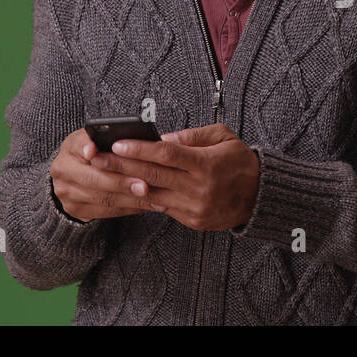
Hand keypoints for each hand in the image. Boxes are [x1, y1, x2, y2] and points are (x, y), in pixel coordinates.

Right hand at [49, 127, 169, 221]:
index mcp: (69, 148)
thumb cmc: (95, 150)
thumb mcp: (96, 138)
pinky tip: (144, 205)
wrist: (75, 174)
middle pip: (94, 179)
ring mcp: (66, 193)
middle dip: (122, 183)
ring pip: (102, 199)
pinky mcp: (75, 209)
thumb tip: (118, 143)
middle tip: (145, 186)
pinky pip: (106, 211)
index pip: (80, 147)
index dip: (88, 149)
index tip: (96, 151)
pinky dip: (128, 208)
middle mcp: (62, 170)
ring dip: (130, 200)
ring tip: (152, 198)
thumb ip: (105, 137)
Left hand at [88, 123, 260, 230]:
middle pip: (153, 175)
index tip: (118, 143)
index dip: (140, 149)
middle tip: (97, 158)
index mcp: (207, 164)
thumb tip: (163, 139)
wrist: (258, 196)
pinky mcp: (192, 220)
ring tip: (105, 174)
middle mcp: (199, 188)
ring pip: (153, 194)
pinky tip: (128, 187)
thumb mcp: (223, 137)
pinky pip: (162, 207)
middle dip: (121, 166)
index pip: (167, 155)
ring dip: (127, 184)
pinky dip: (145, 196)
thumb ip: (192, 136)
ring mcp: (194, 207)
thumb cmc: (239, 161)